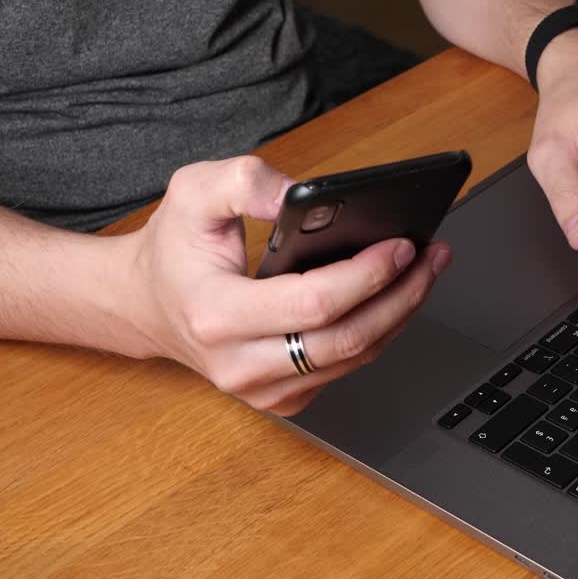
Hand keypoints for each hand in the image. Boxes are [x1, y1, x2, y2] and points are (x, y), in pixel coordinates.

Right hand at [120, 156, 450, 415]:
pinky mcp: (281, 398)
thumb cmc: (175, 247)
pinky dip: (378, 333)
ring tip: (426, 269)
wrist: (146, 303)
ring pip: (353, 360)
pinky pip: (344, 369)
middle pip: (346, 341)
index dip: (367, 276)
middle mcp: (238, 363)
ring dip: (399, 314)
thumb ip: (244, 180)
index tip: (402, 245)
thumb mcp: (194, 190)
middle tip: (431, 257)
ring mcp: (261, 389)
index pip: (313, 304)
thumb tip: (296, 193)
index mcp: (216, 314)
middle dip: (401, 296)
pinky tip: (394, 298)